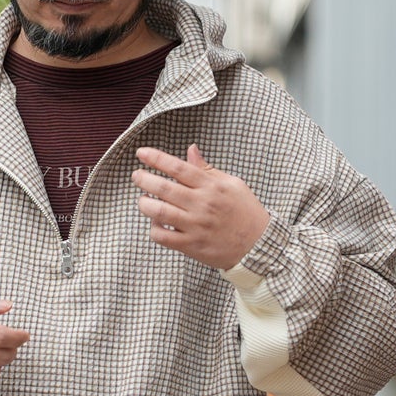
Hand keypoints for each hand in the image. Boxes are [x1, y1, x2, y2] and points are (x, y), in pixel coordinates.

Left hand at [131, 145, 269, 269]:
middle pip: (163, 188)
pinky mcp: (191, 245)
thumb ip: (207, 169)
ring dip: (144, 203)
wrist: (259, 245)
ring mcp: (195, 226)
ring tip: (143, 199)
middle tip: (136, 176)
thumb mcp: (232, 184)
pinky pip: (163, 237)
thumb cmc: (246, 212)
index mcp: (212, 186)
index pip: (178, 167)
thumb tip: (190, 150)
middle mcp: (202, 204)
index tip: (141, 153)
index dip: (156, 158)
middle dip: (144, 179)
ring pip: (158, 212)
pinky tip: (156, 223)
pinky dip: (154, 229)